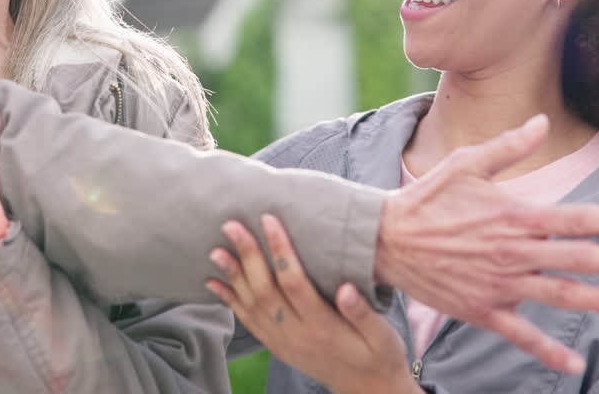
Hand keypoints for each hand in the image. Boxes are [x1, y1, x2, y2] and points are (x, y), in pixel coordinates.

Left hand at [208, 215, 417, 393]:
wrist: (368, 392)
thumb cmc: (379, 358)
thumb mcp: (383, 337)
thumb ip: (362, 314)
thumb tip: (345, 289)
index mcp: (323, 326)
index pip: (294, 282)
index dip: (280, 251)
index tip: (269, 221)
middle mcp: (297, 335)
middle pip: (265, 290)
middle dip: (247, 255)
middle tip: (231, 226)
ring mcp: (283, 343)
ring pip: (251, 305)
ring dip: (232, 276)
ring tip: (215, 251)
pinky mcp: (278, 347)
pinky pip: (248, 322)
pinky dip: (230, 301)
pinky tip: (215, 285)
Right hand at [375, 114, 598, 374]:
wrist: (384, 240)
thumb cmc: (427, 198)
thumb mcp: (465, 163)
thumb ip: (509, 146)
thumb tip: (542, 122)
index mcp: (512, 215)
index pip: (572, 218)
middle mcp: (511, 252)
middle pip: (575, 257)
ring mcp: (498, 284)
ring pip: (558, 294)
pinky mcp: (482, 310)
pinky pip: (521, 335)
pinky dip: (548, 352)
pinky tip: (574, 365)